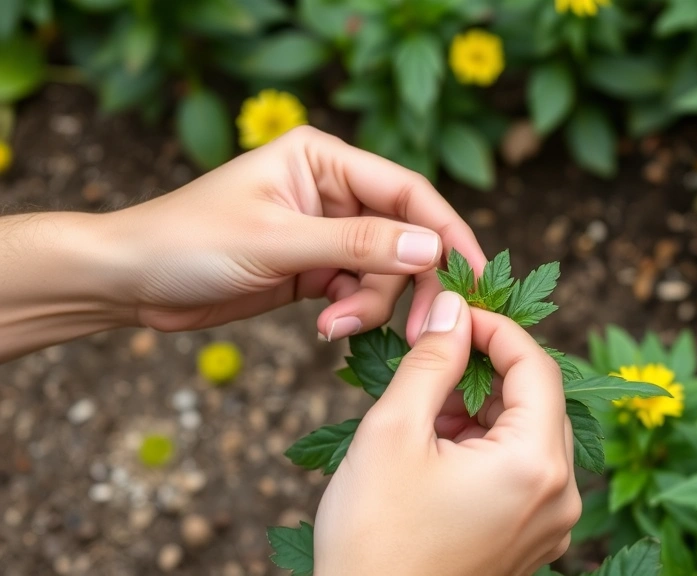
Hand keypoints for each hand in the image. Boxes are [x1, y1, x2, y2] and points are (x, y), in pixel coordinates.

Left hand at [103, 126, 485, 341]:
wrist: (131, 282)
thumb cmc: (189, 241)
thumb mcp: (278, 240)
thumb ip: (358, 244)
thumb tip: (433, 248)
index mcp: (323, 160)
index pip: (406, 191)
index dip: (446, 231)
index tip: (474, 275)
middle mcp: (331, 191)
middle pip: (403, 237)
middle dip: (405, 283)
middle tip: (415, 328)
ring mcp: (325, 233)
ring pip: (383, 273)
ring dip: (369, 307)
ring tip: (333, 329)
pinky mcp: (315, 270)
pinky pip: (359, 294)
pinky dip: (351, 316)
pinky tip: (326, 330)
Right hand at [313, 292, 580, 575]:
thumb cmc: (373, 536)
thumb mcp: (394, 432)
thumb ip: (432, 360)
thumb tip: (454, 309)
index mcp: (536, 466)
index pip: (537, 366)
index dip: (496, 328)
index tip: (454, 313)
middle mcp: (560, 497)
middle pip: (538, 400)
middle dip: (486, 372)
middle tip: (431, 362)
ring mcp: (550, 525)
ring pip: (528, 435)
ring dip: (482, 411)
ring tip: (423, 416)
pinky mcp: (531, 542)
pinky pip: (522, 473)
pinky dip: (486, 448)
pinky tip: (436, 451)